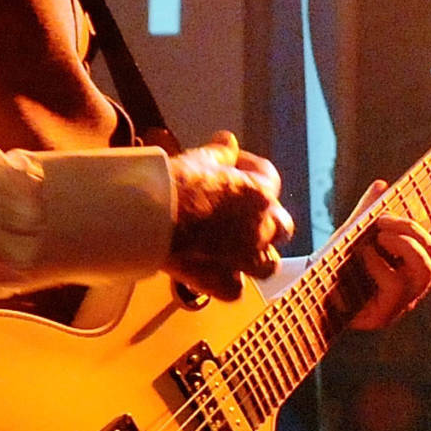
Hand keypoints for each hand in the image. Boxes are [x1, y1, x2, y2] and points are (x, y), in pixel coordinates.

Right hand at [167, 131, 292, 300]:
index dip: (252, 170)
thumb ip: (221, 152)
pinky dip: (228, 282)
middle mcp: (260, 228)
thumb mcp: (200, 158)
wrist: (148, 219)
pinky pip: (235, 288)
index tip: (234, 167)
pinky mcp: (222, 281)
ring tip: (239, 249)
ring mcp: (244, 258)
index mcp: (259, 194)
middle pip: (282, 226)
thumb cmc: (174, 185)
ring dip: (257, 256)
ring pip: (269, 264)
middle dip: (266, 218)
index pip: (270, 178)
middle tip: (243, 213)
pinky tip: (215, 272)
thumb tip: (228, 142)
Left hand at [340, 180, 430, 330]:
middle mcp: (408, 293)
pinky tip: (361, 256)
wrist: (306, 290)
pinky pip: (394, 287)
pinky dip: (379, 264)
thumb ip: (367, 212)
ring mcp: (397, 308)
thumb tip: (381, 185)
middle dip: (411, 235)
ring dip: (402, 248)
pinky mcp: (380, 318)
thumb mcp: (352, 235)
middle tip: (382, 223)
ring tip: (374, 240)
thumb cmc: (334, 263)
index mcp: (408, 273)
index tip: (386, 215)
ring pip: (421, 276)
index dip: (417, 230)